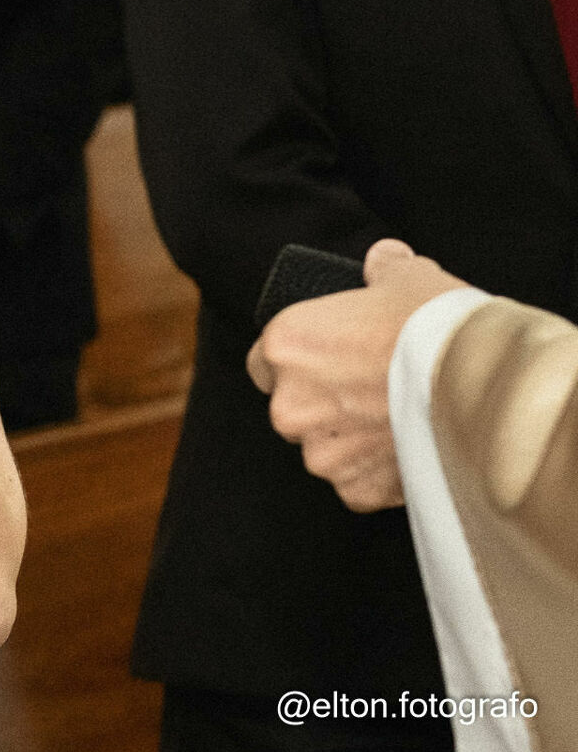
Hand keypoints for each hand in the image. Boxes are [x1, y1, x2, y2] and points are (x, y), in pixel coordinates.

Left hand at [248, 239, 468, 511]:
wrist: (487, 387)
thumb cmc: (440, 327)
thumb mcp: (409, 278)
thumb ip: (383, 270)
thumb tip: (382, 261)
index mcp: (285, 346)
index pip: (264, 362)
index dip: (300, 362)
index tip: (330, 362)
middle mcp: (289, 404)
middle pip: (294, 409)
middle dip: (327, 404)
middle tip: (373, 392)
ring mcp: (322, 453)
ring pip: (328, 450)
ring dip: (354, 441)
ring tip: (398, 420)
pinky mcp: (357, 489)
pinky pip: (360, 484)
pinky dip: (381, 473)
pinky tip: (410, 447)